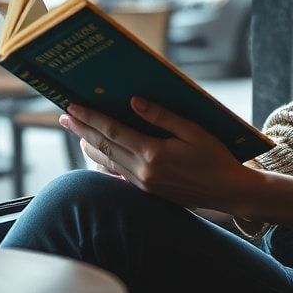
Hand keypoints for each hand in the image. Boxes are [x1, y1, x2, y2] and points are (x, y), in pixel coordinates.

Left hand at [59, 98, 257, 211]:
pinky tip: (97, 155)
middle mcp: (143, 171)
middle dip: (81, 130)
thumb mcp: (193, 130)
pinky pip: (117, 175)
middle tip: (64, 116)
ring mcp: (143, 184)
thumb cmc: (215, 157)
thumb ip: (162, 116)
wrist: (228, 191)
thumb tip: (134, 101)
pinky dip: (103, 163)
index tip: (72, 106)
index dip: (90, 118)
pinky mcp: (147, 191)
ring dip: (88, 145)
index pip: (113, 131)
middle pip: (103, 147)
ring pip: (106, 163)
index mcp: (153, 153)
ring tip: (77, 131)